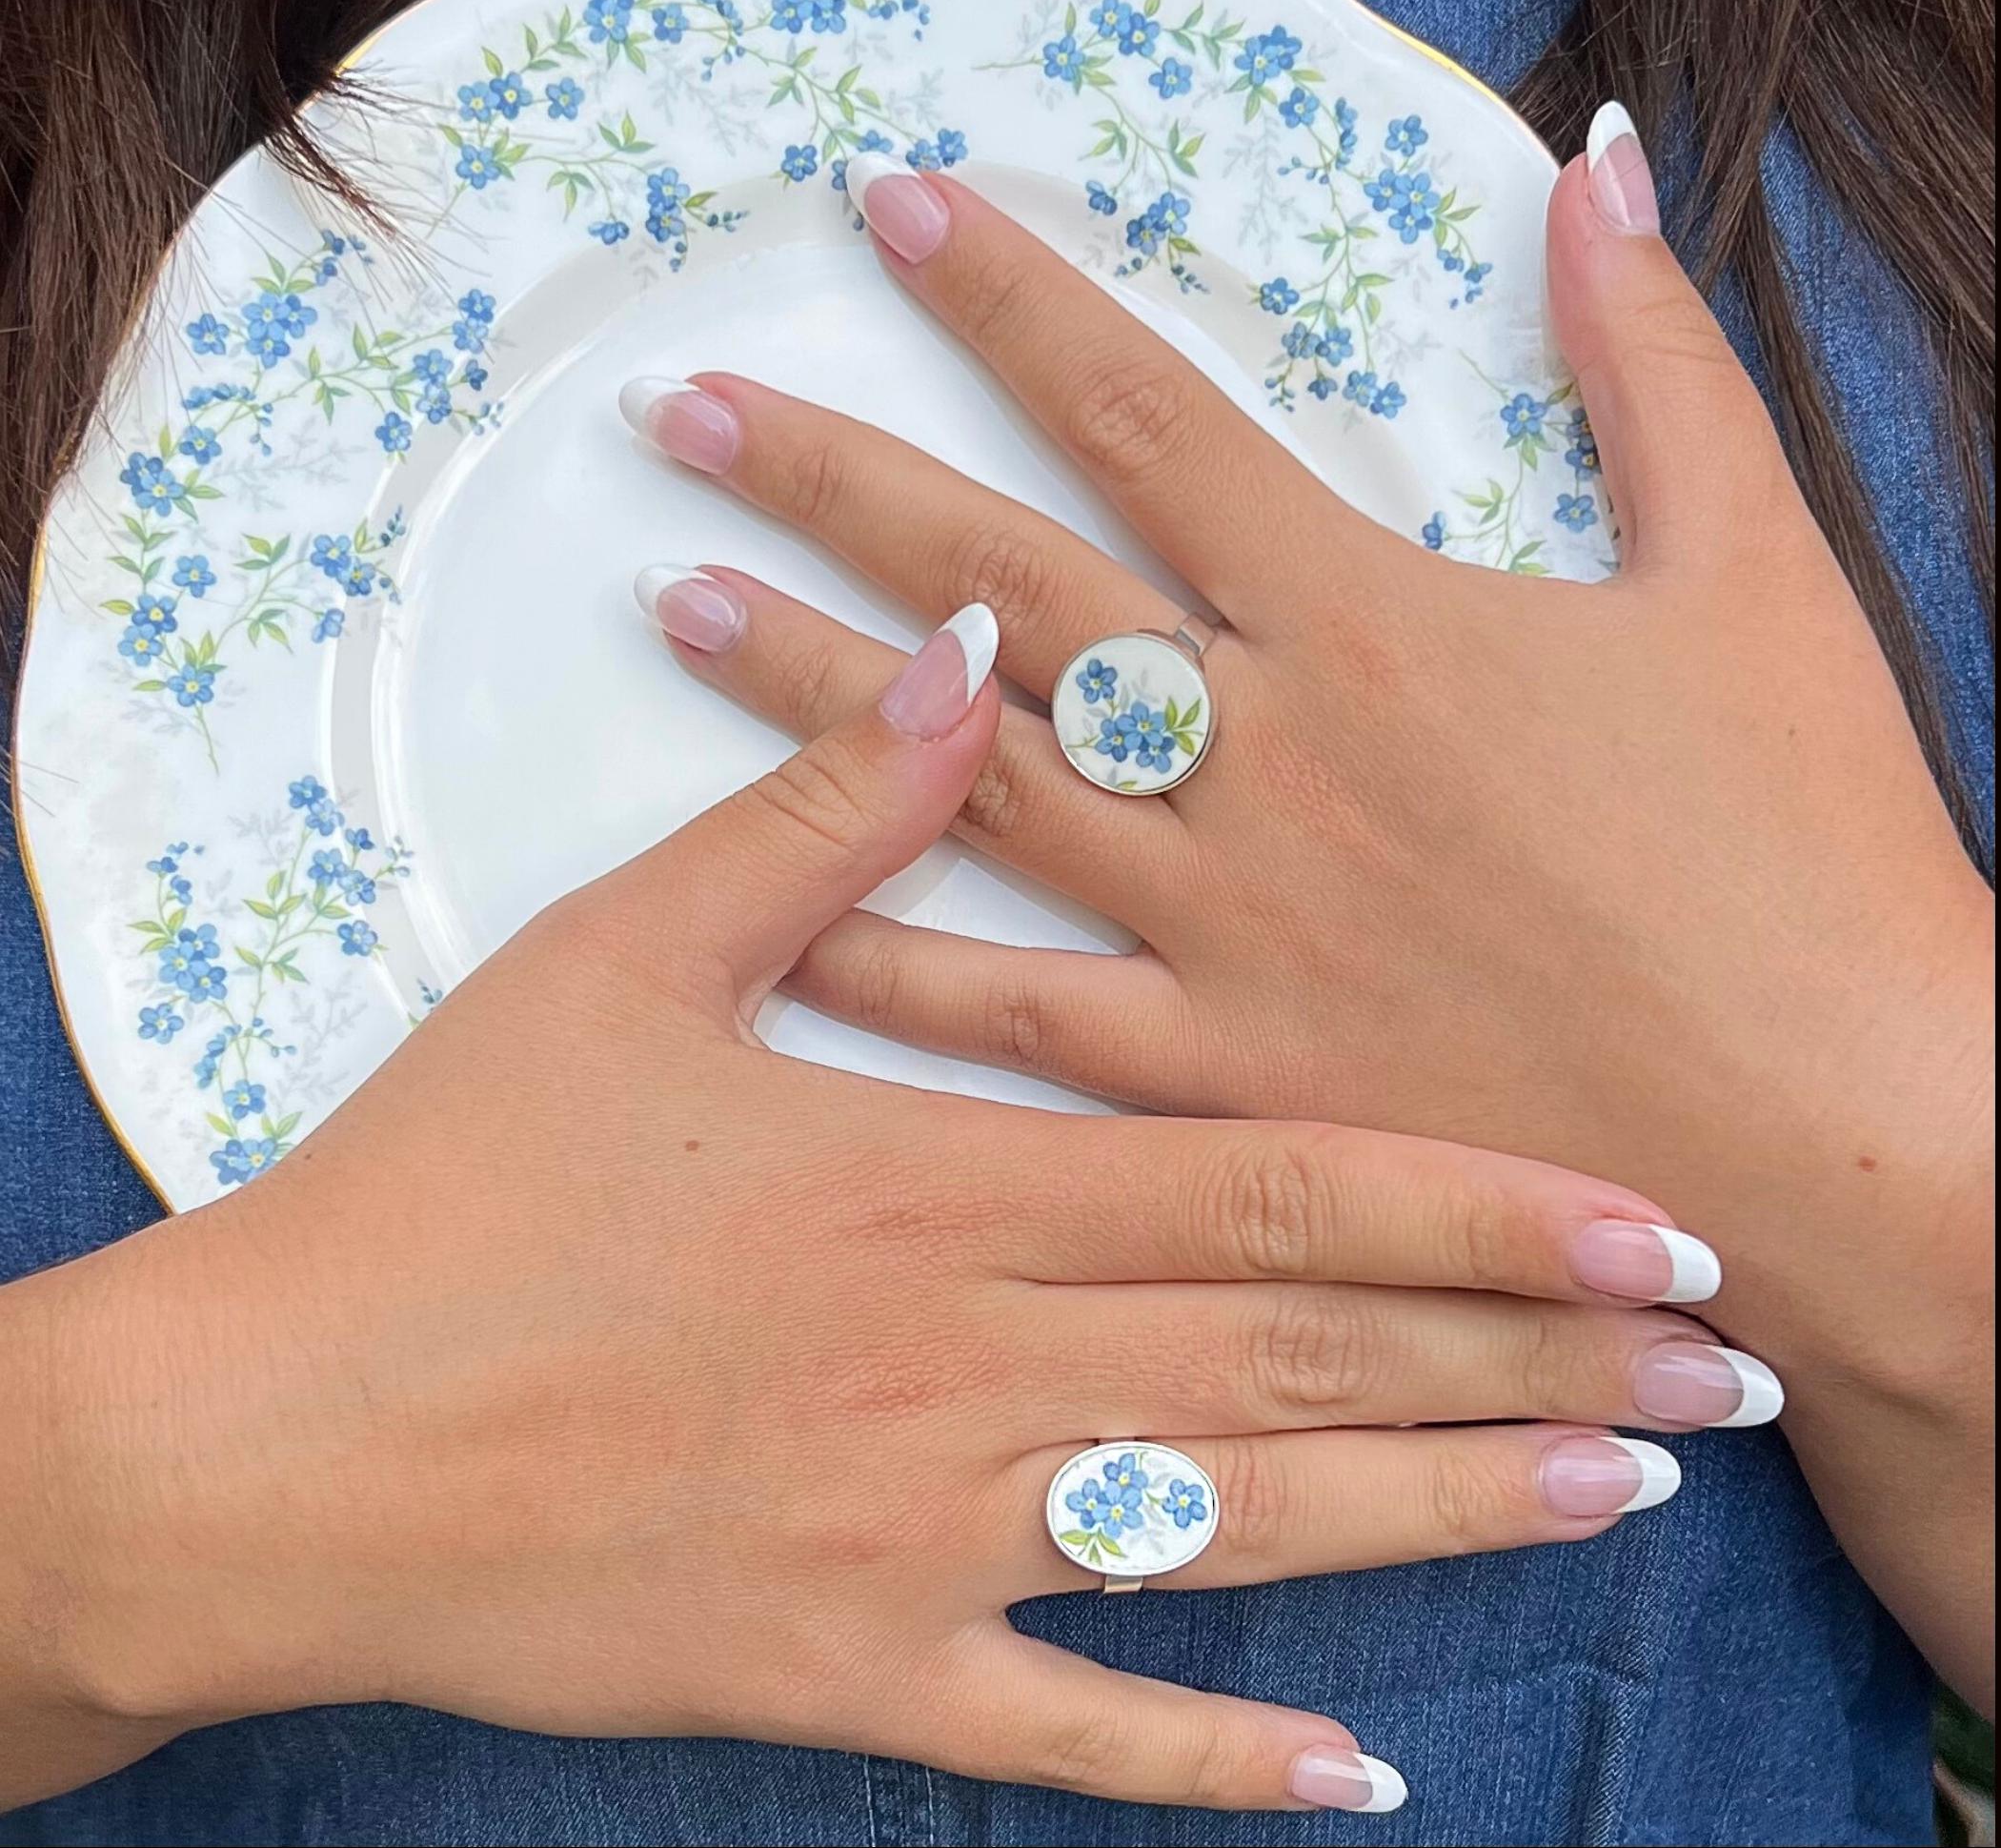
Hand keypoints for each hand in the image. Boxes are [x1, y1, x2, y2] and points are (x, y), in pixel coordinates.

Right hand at [9, 612, 1748, 1813]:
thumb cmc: (454, 1181)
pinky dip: (1214, 1760)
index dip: (1480, 1204)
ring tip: (1619, 1499)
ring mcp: (924, 1536)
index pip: (1278, 1189)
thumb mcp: (623, 954)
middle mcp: (976, 1365)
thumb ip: (826, 810)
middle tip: (1722, 1370)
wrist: (285, 1432)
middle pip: (1311, 1357)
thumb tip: (969, 652)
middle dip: (1534, 1361)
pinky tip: (1355, 1783)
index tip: (1646, 1218)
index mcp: (945, 1187)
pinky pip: (1066, 1730)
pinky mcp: (847, 1670)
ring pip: (1243, 1531)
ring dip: (1447, 1516)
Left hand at [617, 129, 1993, 1697]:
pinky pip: (1012, 1017)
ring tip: (671, 607)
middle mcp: (1260, 762)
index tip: (895, 215)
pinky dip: (889, 962)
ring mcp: (1219, 927)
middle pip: (1003, 584)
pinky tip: (770, 913)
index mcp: (1374, 625)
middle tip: (680, 416)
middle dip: (833, 482)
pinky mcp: (1216, 1079)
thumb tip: (1601, 169)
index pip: (1149, 416)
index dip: (1014, 300)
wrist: (1840, 1140)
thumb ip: (1657, 367)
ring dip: (808, 690)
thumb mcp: (1760, 576)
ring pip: (966, 781)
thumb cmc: (1806, 859)